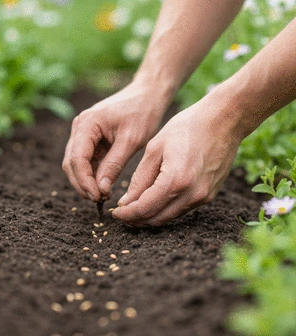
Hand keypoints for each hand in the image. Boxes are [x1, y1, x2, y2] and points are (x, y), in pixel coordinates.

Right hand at [62, 81, 168, 201]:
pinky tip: (103, 184)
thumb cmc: (142, 113)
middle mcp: (80, 126)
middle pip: (71, 162)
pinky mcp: (90, 137)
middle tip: (99, 200)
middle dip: (82, 183)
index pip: (77, 158)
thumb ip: (114, 165)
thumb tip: (100, 190)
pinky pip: (85, 159)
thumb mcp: (131, 141)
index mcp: (87, 123)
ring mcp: (83, 132)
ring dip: (85, 180)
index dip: (84, 181)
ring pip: (75, 163)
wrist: (147, 95)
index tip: (97, 197)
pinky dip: (91, 173)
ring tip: (102, 195)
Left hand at [112, 94, 242, 225]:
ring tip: (135, 209)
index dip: (127, 214)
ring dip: (151, 216)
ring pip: (170, 217)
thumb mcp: (155, 148)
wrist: (224, 120)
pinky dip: (166, 209)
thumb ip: (140, 178)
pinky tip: (155, 201)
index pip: (144, 209)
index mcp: (175, 181)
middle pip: (157, 218)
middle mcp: (192, 195)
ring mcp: (204, 197)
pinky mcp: (210, 195)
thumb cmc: (187, 127)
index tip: (115, 214)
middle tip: (122, 213)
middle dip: (137, 219)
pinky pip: (183, 209)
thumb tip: (127, 202)